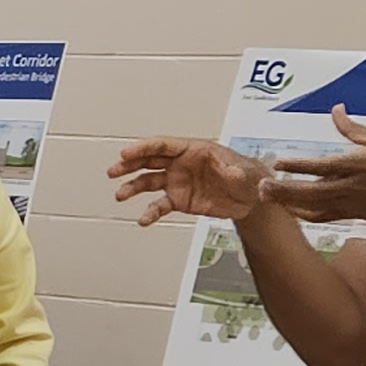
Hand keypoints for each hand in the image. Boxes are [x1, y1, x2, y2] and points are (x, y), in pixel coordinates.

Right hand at [106, 135, 265, 225]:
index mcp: (193, 150)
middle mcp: (181, 165)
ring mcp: (178, 182)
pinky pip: (160, 205)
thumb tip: (230, 170)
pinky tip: (144, 219)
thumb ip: (235, 170)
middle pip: (149, 161)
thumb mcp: (244, 170)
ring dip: (132, 187)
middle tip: (114, 170)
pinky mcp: (179, 200)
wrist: (252, 198)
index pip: (163, 146)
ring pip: (148, 182)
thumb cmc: (248, 176)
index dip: (143, 148)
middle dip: (129, 165)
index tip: (127, 153)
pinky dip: (150, 212)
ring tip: (121, 195)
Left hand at [265, 110, 365, 233]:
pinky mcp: (352, 215)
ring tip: (268, 197)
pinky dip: (304, 213)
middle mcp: (350, 186)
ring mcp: (350, 204)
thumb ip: (353, 128)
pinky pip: (323, 217)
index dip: (297, 166)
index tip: (277, 163)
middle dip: (283, 190)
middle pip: (309, 191)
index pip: (320, 166)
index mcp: (357, 165)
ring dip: (288, 203)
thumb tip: (336, 110)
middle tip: (261, 186)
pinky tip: (291, 208)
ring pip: (312, 207)